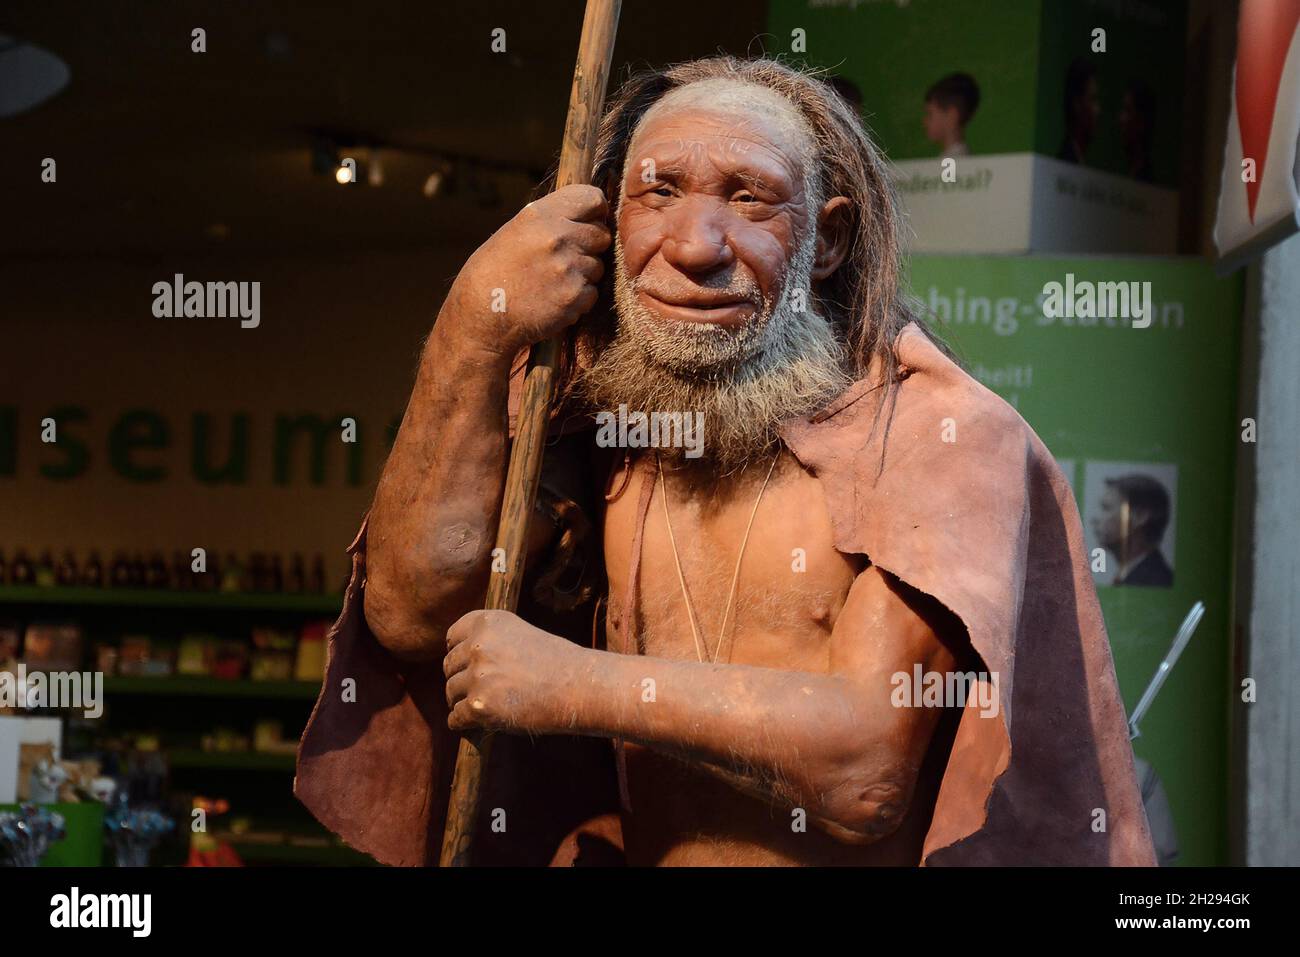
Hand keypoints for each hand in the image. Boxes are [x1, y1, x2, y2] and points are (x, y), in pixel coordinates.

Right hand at [442, 184, 610, 359]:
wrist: (480, 317)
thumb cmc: (492, 274)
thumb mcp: (515, 232)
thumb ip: (549, 221)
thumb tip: (585, 218)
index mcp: (539, 215)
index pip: (591, 198)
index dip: (596, 211)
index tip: (593, 220)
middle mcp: (557, 237)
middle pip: (602, 235)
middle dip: (590, 247)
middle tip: (565, 260)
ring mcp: (568, 267)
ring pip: (598, 267)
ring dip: (583, 276)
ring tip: (552, 283)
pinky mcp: (574, 296)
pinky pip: (592, 294)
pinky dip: (578, 300)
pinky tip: (553, 301)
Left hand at [443, 609, 581, 734]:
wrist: (579, 686)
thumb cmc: (556, 661)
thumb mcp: (520, 633)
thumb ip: (491, 640)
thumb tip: (460, 658)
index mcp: (488, 622)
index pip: (452, 637)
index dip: (459, 653)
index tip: (469, 665)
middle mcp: (479, 645)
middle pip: (448, 667)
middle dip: (461, 679)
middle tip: (483, 690)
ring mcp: (478, 676)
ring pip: (450, 693)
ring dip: (463, 701)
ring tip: (489, 705)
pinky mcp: (480, 706)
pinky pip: (455, 718)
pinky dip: (464, 723)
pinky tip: (481, 723)